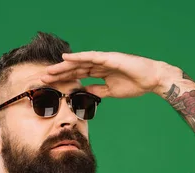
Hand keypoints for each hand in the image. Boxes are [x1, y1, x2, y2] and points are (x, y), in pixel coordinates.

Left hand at [41, 51, 181, 98]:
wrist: (152, 80)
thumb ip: (97, 91)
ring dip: (64, 66)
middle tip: (42, 79)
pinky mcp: (110, 58)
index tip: (49, 85)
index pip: (77, 75)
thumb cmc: (135, 84)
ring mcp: (104, 60)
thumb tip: (84, 93)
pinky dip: (79, 57)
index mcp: (100, 72)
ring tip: (49, 70)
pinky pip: (92, 57)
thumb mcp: (111, 91)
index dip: (63, 79)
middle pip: (75, 68)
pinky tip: (67, 58)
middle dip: (58, 73)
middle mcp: (99, 64)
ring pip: (80, 62)